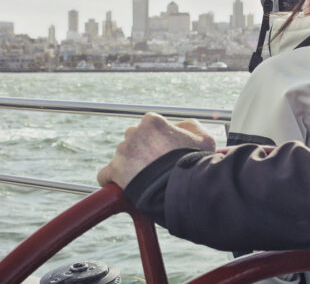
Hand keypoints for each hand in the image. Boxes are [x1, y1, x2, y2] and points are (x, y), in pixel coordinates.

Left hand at [97, 113, 215, 188]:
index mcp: (152, 122)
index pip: (150, 128)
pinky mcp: (114, 171)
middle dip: (143, 151)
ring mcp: (122, 151)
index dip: (158, 141)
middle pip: (135, 140)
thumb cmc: (194, 162)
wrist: (181, 187)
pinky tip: (122, 186)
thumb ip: (191, 128)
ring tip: (146, 180)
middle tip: (156, 167)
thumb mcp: (204, 139)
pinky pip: (105, 174)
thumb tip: (181, 127)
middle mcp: (134, 132)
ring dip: (131, 166)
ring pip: (123, 156)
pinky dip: (112, 180)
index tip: (164, 153)